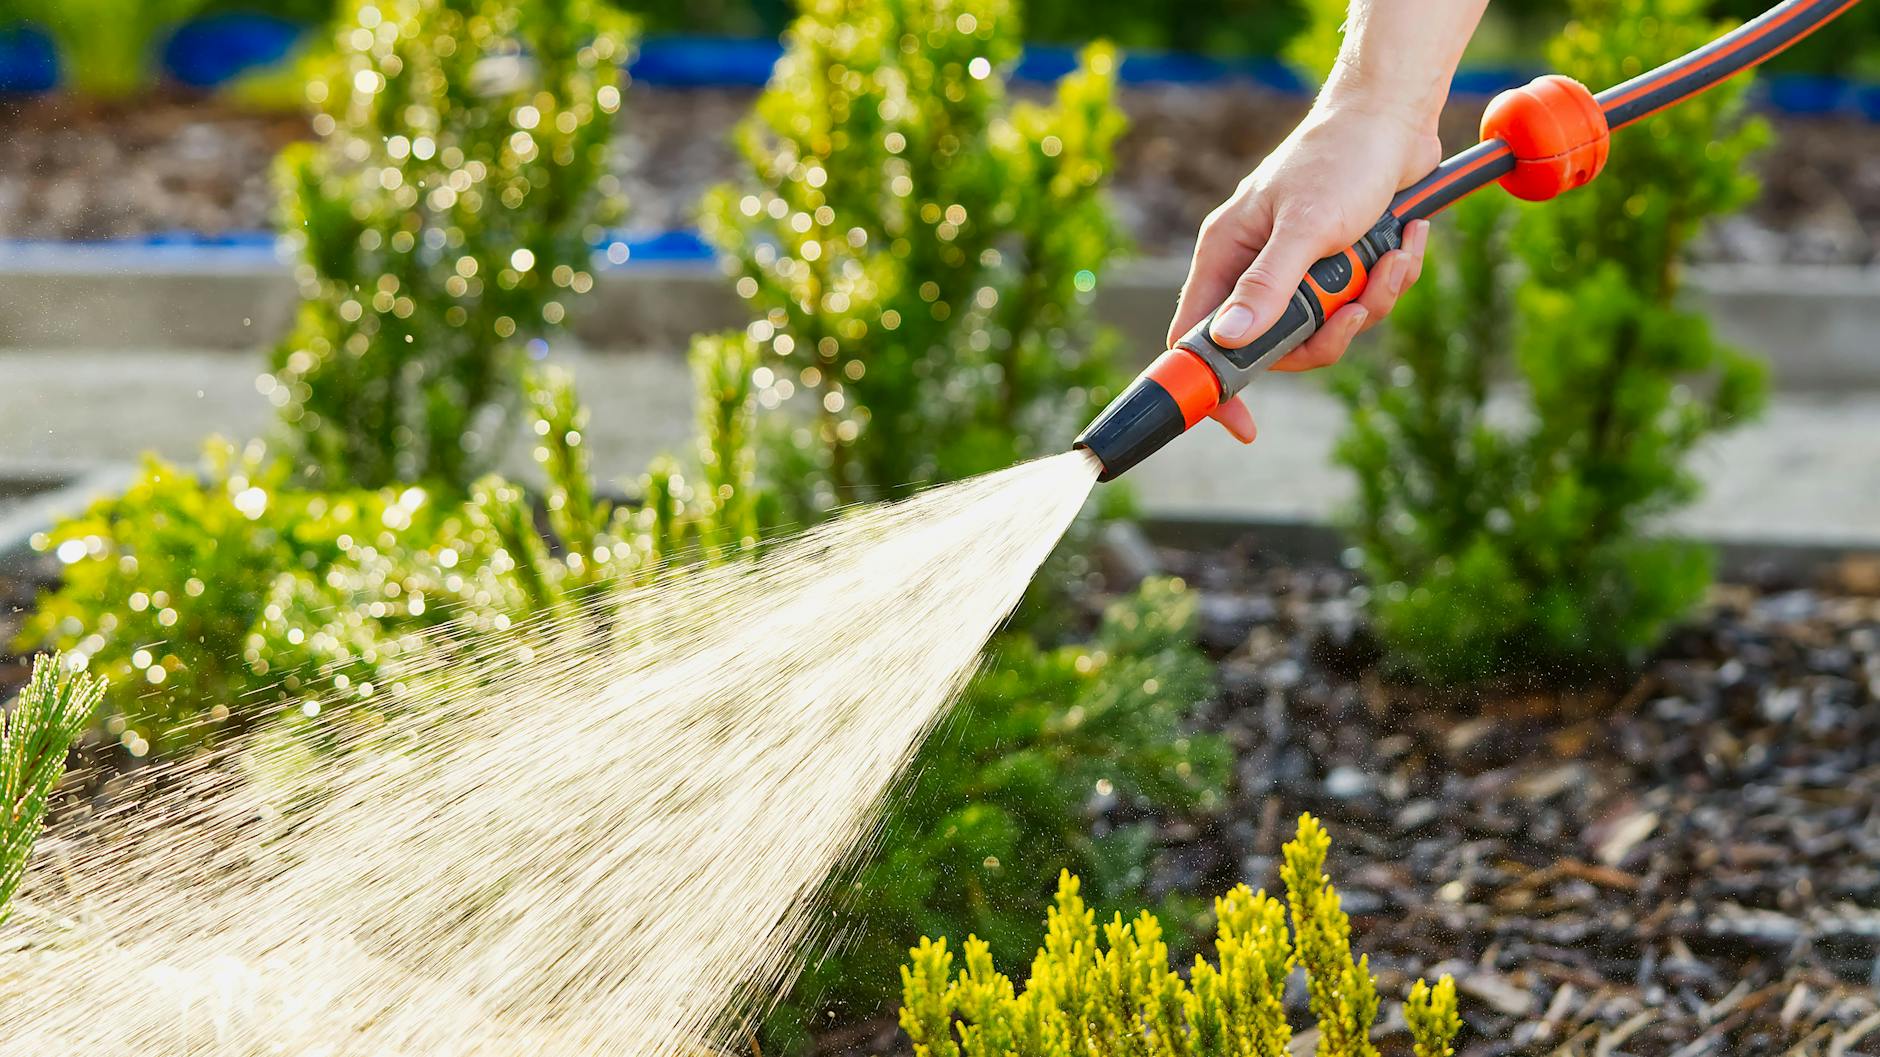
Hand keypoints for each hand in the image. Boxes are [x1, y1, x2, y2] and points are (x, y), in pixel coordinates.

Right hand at [1169, 98, 1437, 442]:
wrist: (1395, 117)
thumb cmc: (1339, 157)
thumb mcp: (1305, 226)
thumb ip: (1268, 285)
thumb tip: (1229, 339)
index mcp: (1226, 255)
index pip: (1196, 337)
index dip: (1212, 386)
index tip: (1241, 425)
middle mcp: (1257, 267)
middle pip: (1277, 345)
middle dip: (1328, 333)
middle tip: (1357, 310)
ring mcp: (1301, 268)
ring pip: (1328, 327)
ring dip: (1372, 299)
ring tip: (1393, 256)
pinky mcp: (1343, 263)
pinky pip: (1363, 301)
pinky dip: (1391, 277)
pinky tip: (1406, 239)